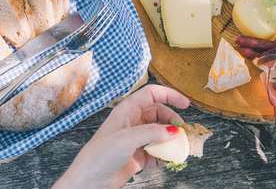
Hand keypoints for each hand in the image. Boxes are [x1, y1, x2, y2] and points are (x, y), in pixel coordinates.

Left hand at [54, 85, 190, 188]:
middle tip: (182, 131)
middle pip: (159, 114)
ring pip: (159, 133)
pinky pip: (157, 152)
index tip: (185, 104)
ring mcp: (135, 139)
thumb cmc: (101, 154)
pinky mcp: (138, 156)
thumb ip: (152, 132)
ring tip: (179, 147)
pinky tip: (168, 160)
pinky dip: (165, 155)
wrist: (91, 180)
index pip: (151, 94)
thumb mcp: (128, 138)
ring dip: (170, 140)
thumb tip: (173, 131)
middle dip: (172, 121)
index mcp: (127, 110)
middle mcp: (132, 122)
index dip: (169, 95)